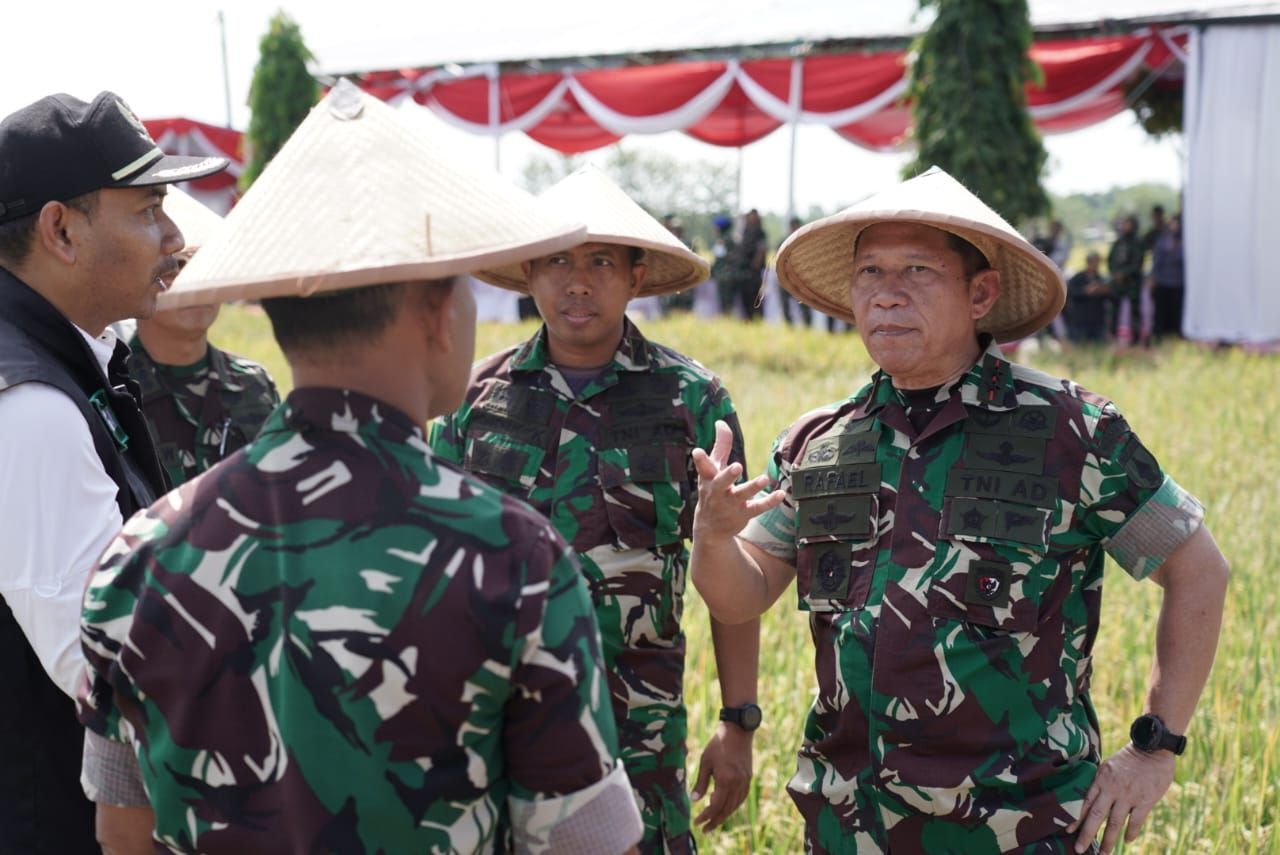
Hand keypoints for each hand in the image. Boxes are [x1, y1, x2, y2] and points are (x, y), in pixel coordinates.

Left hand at [690, 722, 753, 830]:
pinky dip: (733, 806)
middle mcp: (738, 784)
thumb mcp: (705, 762)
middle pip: (726, 809)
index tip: (697, 822)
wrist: (738, 730)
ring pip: (735, 805)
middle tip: (705, 829)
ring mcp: (745, 781)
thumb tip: (694, 800)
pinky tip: (726, 807)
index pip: (715, 805)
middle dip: (715, 821)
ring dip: (724, 815)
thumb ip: (700, 783)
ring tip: (714, 820)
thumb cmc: (718, 744)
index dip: (706, 816)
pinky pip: (741, 798)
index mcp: (726, 780)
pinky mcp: (748, 778)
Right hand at [691, 420, 784, 538]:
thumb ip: (720, 445)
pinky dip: (769, 502)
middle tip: (737, 467)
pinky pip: (757, 508)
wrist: (710, 528)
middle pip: (721, 483)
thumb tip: (721, 422)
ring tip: (764, 479)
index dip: (700, 459)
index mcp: (708, 478)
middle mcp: (717, 491)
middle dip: (728, 475)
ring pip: (742, 495)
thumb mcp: (713, 469)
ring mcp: (730, 503)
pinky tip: (780, 494)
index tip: (697, 452)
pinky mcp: (743, 513)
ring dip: (753, 487)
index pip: (702, 467)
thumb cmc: (712, 490)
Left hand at [1067, 744, 1175, 852]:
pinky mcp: (1146, 800)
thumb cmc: (1130, 758)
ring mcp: (1129, 795)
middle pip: (1096, 815)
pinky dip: (1131, 832)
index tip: (1068, 832)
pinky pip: (1136, 821)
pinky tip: (1127, 841)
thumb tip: (1092, 799)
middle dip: (1086, 834)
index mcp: (1101, 779)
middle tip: (1079, 849)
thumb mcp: (1109, 766)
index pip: (1085, 802)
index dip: (1076, 818)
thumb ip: (1101, 783)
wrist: (1152, 748)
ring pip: (1115, 822)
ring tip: (1103, 853)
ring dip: (1108, 840)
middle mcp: (1112, 788)